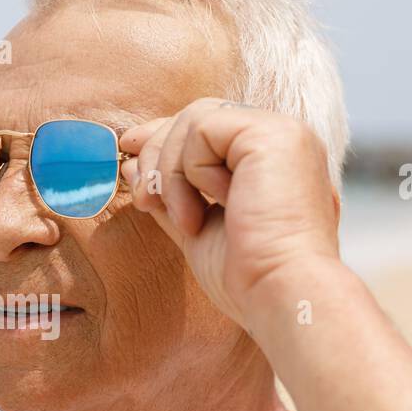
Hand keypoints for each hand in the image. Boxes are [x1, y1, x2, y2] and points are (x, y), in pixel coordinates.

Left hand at [120, 99, 340, 327]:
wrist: (279, 294)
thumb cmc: (247, 277)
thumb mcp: (197, 229)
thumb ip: (170, 194)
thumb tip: (132, 164)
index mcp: (272, 160)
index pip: (209, 129)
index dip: (163, 139)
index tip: (129, 158)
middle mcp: (282, 139)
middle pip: (197, 116)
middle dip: (156, 154)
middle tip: (143, 201)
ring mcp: (282, 133)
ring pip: (194, 118)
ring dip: (169, 172)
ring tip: (183, 221)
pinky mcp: (273, 134)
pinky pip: (202, 128)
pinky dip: (188, 171)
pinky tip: (203, 211)